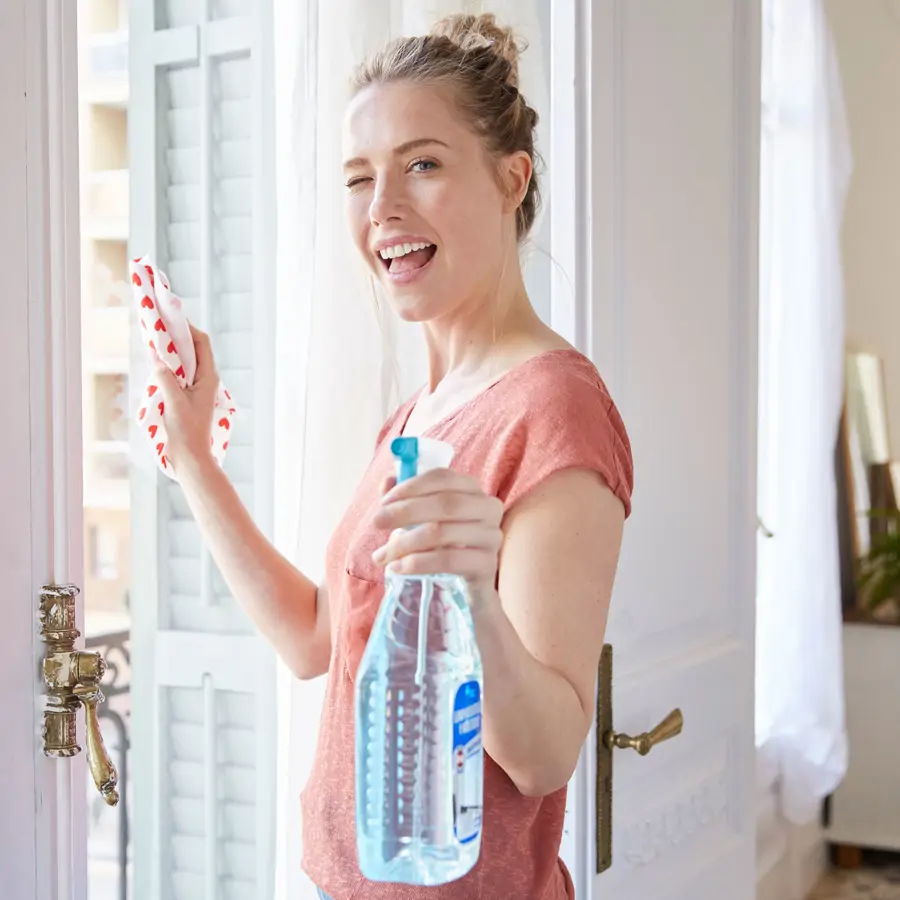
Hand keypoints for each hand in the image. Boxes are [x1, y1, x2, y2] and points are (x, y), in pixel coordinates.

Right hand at [152, 322, 218, 472]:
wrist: (191, 458)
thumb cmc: (186, 432)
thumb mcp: (173, 402)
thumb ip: (166, 378)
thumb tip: (157, 359)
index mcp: (209, 377)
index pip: (202, 344)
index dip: (188, 328)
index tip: (171, 317)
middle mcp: (206, 380)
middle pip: (194, 350)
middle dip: (178, 336)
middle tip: (160, 323)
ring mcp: (197, 389)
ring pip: (186, 362)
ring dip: (172, 350)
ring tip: (156, 338)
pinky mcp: (188, 397)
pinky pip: (179, 375)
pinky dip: (169, 365)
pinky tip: (156, 363)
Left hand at [371, 469, 503, 605]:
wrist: (466, 587)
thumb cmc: (443, 546)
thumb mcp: (422, 520)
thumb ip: (405, 499)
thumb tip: (386, 481)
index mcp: (472, 489)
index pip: (443, 477)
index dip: (411, 486)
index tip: (384, 501)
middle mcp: (488, 508)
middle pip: (446, 503)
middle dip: (406, 511)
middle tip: (377, 522)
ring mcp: (491, 536)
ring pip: (444, 532)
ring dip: (405, 543)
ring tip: (382, 555)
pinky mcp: (488, 565)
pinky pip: (449, 560)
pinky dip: (418, 563)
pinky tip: (398, 568)